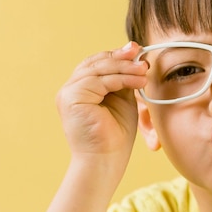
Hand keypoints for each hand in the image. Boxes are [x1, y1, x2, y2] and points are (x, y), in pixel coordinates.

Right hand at [56, 42, 147, 161]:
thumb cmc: (116, 136)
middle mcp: (70, 89)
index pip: (97, 64)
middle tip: (140, 52)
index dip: (117, 55)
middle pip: (96, 63)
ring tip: (144, 70)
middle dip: (120, 56)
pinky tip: (138, 81)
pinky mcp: (71, 98)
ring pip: (98, 70)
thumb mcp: (123, 100)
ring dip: (125, 68)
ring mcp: (68, 93)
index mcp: (81, 89)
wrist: (106, 161)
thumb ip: (124, 80)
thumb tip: (136, 59)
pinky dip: (121, 79)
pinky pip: (99, 81)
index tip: (137, 50)